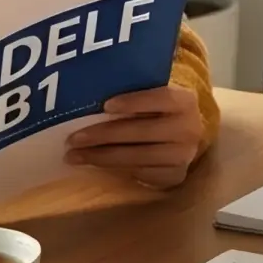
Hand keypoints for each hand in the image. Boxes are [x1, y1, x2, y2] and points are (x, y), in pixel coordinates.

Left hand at [68, 85, 204, 189]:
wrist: (183, 137)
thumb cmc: (159, 110)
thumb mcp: (156, 95)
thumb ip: (136, 90)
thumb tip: (93, 86)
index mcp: (185, 102)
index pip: (161, 98)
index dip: (134, 101)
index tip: (105, 105)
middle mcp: (189, 129)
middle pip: (142, 132)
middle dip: (104, 135)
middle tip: (74, 138)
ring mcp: (183, 156)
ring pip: (137, 157)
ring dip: (101, 157)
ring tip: (74, 155)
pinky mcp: (174, 176)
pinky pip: (139, 174)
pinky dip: (113, 170)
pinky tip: (94, 165)